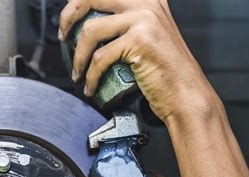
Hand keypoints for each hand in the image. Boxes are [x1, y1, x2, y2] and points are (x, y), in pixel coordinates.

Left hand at [59, 0, 219, 125]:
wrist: (185, 94)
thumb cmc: (164, 72)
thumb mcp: (147, 36)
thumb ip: (124, 23)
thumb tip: (88, 24)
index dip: (77, 3)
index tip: (68, 21)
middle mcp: (147, 1)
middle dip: (68, 17)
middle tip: (63, 38)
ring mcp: (144, 18)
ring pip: (90, 31)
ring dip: (77, 57)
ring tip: (78, 74)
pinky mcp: (140, 40)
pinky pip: (100, 57)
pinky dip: (90, 76)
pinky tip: (90, 87)